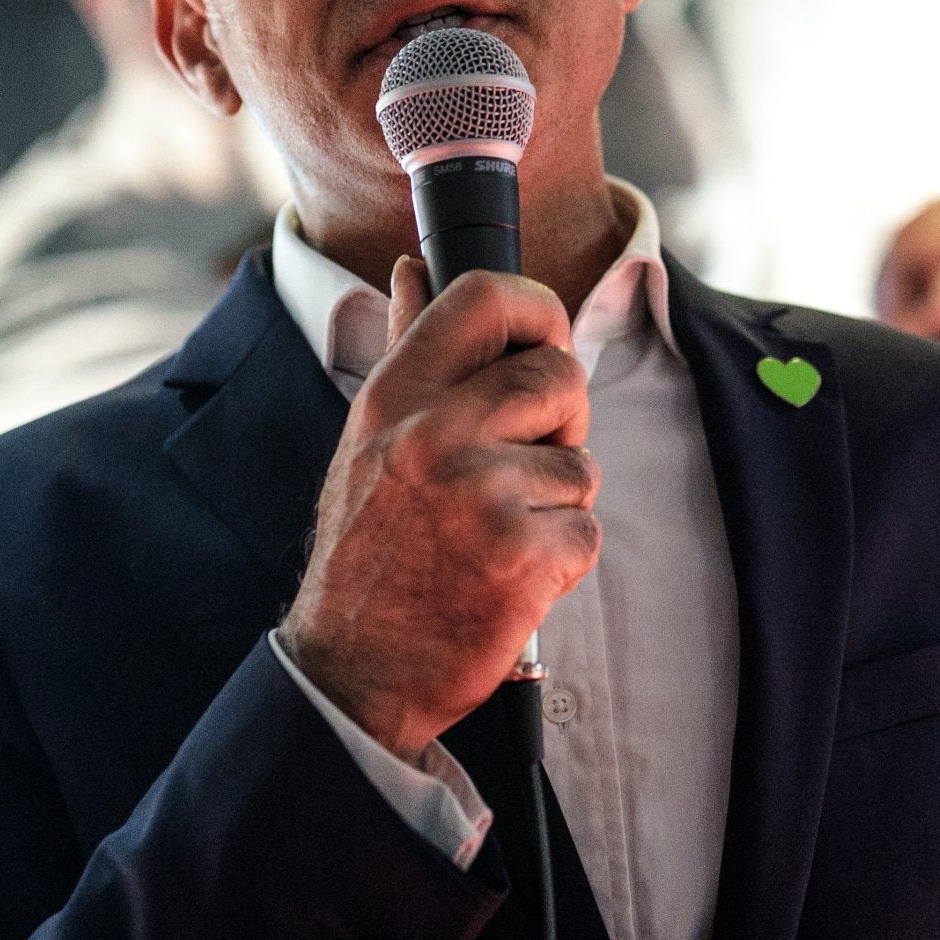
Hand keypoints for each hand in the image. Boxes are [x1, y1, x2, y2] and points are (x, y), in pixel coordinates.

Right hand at [283, 260, 599, 759]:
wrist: (353, 671)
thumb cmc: (367, 551)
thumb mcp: (367, 440)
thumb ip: (406, 349)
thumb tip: (412, 269)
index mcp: (395, 396)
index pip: (485, 297)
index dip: (537, 310)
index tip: (544, 343)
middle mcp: (435, 435)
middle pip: (559, 374)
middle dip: (565, 418)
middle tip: (529, 460)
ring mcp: (481, 497)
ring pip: (582, 465)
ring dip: (558, 504)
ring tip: (498, 534)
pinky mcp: (522, 558)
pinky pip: (587, 532)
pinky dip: (563, 560)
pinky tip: (510, 577)